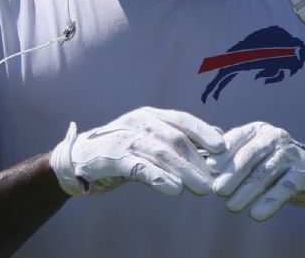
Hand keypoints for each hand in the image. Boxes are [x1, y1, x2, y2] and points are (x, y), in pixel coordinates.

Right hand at [49, 106, 226, 197]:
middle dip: (198, 161)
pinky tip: (174, 190)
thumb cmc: (123, 148)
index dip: (204, 132)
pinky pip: (140, 168)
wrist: (80, 158)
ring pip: (160, 153)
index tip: (224, 148)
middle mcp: (140, 121)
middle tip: (216, 180)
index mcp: (152, 115)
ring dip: (185, 172)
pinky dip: (159, 178)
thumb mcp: (151, 138)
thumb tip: (219, 135)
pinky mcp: (113, 158)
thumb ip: (180, 137)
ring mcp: (125, 138)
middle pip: (175, 139)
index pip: (183, 120)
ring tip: (202, 189)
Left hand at [211, 121, 304, 221]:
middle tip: (217, 191)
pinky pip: (284, 189)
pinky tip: (256, 215)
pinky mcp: (302, 174)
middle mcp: (275, 137)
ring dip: (247, 191)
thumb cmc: (268, 163)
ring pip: (266, 172)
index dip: (223, 153)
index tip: (209, 168)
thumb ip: (228, 156)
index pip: (238, 138)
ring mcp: (290, 154)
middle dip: (232, 174)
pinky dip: (269, 202)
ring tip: (232, 207)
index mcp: (258, 130)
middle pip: (250, 155)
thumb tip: (203, 163)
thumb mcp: (250, 154)